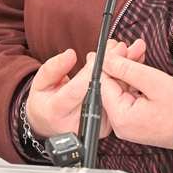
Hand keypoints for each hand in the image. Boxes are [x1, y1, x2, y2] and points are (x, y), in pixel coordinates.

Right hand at [25, 41, 145, 139]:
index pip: (78, 89)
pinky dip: (126, 81)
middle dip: (113, 66)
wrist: (49, 124)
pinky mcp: (105, 126)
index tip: (102, 53)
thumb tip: (70, 55)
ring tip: (132, 51)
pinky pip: (118, 101)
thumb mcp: (40, 83)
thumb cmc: (45, 100)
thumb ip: (53, 68)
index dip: (92, 70)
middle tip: (121, 46)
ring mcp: (93, 125)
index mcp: (58, 110)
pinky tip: (131, 65)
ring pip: (114, 96)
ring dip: (124, 72)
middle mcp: (77, 121)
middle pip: (100, 91)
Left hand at [99, 41, 172, 150]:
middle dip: (120, 64)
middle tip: (134, 46)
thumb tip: (105, 59)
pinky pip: (126, 98)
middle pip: (110, 87)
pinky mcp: (132, 123)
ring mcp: (125, 125)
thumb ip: (127, 69)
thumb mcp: (153, 81)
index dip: (109, 62)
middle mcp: (119, 124)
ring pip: (118, 90)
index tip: (119, 46)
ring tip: (139, 52)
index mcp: (121, 116)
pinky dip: (132, 83)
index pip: (103, 83)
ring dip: (127, 71)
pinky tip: (141, 68)